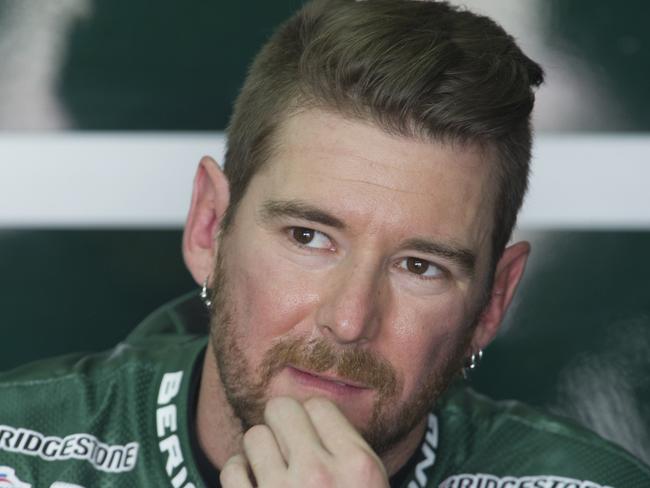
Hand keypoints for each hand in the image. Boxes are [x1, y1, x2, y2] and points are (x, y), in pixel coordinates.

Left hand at [220, 396, 389, 487]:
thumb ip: (350, 451)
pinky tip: (256, 484)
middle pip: (282, 409)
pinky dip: (239, 474)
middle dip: (283, 423)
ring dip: (261, 450)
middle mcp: (319, 476)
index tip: (313, 434)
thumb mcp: (374, 484)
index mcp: (357, 466)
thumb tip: (315, 411)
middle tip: (289, 444)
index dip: (314, 418)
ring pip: (255, 436)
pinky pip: (231, 469)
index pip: (319, 405)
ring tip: (274, 468)